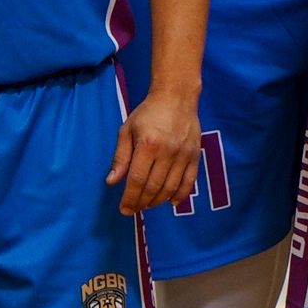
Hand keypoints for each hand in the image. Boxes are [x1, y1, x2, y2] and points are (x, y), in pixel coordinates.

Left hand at [106, 87, 198, 213]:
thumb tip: (112, 181)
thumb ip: (120, 157)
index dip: (130, 198)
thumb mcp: (127, 130)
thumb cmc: (148, 113)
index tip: (124, 209)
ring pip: (171, 188)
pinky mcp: (195, 156)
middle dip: (141, 203)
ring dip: (158, 201)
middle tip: (134, 209)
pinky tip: (171, 202)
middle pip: (153, 187)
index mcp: (147, 145)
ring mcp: (183, 155)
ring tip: (148, 205)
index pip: (137, 179)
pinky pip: (189, 182)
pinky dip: (180, 196)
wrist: (176, 97)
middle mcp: (167, 152)